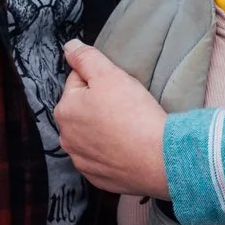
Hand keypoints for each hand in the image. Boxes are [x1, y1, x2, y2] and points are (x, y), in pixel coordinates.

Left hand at [55, 41, 172, 198]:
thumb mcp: (109, 74)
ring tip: (129, 126)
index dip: (101, 79)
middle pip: (83, 110)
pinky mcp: (98, 177)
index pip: (78, 82)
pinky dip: (113, 152)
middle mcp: (67, 138)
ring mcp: (82, 160)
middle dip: (100, 105)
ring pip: (92, 135)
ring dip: (105, 129)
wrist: (159, 158)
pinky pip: (103, 158)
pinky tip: (129, 146)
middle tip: (126, 105)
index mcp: (65, 110)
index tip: (119, 87)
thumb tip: (70, 46)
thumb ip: (85, 57)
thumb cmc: (134, 115)